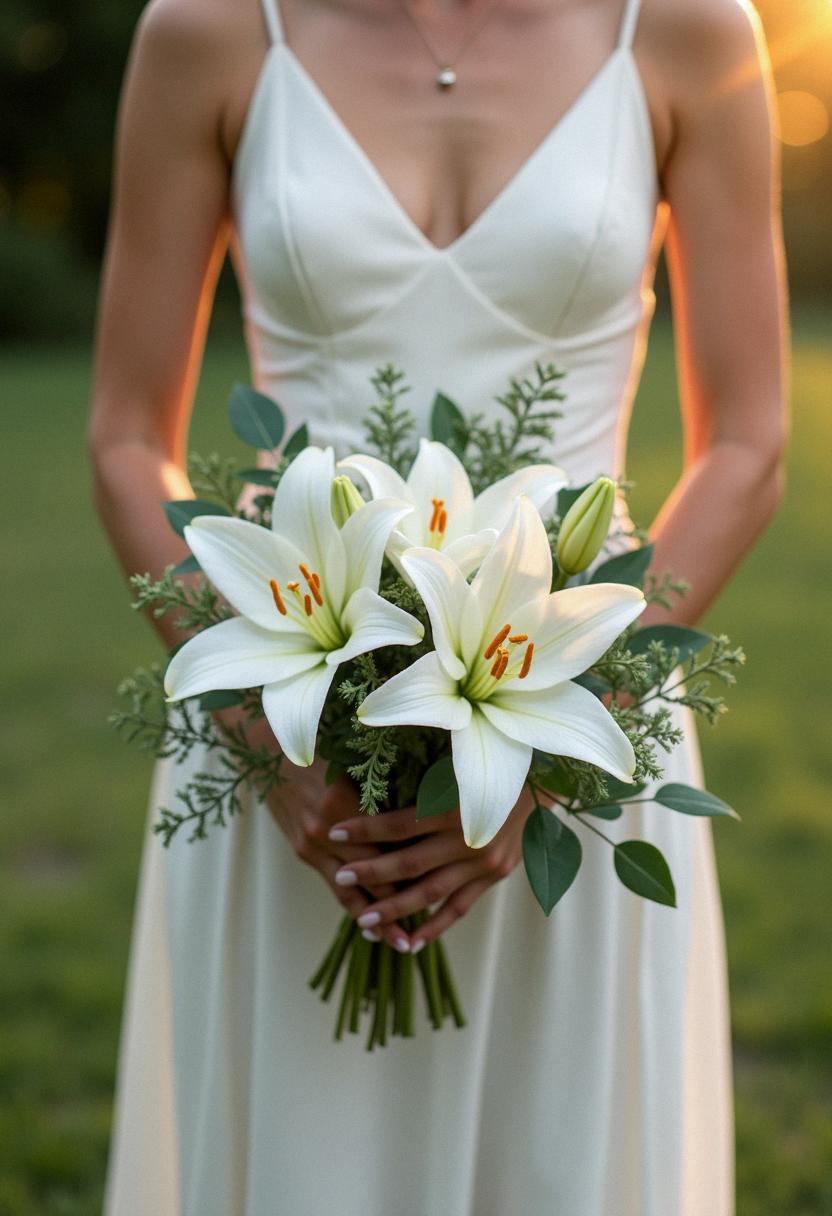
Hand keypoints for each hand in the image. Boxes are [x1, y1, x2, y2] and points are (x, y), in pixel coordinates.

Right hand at [265, 757, 412, 951]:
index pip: (388, 847)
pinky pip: (332, 884)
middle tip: (426, 930)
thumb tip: (429, 818)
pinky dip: (352, 905)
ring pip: (351, 892)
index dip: (416, 871)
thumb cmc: (322, 750)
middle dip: (400, 907)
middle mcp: (328, 831)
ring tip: (400, 943)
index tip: (446, 886)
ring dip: (375, 919)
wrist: (271, 751)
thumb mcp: (356, 767)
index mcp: (347, 806)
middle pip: (373, 877)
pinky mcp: (301, 850)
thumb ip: (386, 795)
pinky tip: (367, 924)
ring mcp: (312, 844)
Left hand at [326, 787, 535, 950]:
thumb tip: (371, 784)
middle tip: (340, 877)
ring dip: (395, 908)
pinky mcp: (495, 877)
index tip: (335, 832)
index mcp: (455, 807)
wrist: (542, 784)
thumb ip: (420, 783)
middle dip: (371, 872)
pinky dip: (435, 926)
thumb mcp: (455, 770)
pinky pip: (460, 907)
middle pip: (409, 863)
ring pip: (431, 892)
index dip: (365, 829)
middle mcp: (468, 839)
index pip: (398, 824)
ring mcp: (483, 863)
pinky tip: (410, 943)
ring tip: (363, 920)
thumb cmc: (488, 770)